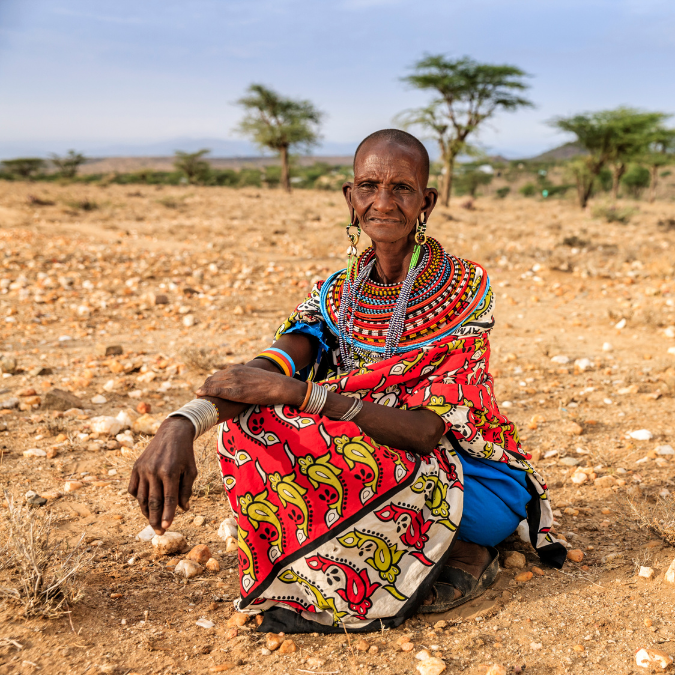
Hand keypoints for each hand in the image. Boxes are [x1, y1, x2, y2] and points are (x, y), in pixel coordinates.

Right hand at [128, 416, 196, 533]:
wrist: (172, 433)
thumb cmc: (185, 454)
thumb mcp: (191, 470)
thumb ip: (186, 490)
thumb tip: (183, 509)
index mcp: (170, 471)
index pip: (168, 499)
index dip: (167, 515)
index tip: (166, 528)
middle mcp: (154, 471)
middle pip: (153, 502)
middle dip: (155, 520)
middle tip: (158, 533)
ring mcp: (143, 469)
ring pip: (141, 498)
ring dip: (146, 512)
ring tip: (152, 521)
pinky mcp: (135, 467)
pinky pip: (133, 489)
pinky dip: (138, 498)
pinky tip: (145, 504)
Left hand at [195, 364, 304, 406]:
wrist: (277, 385)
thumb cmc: (268, 383)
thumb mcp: (254, 375)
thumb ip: (245, 377)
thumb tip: (243, 383)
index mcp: (237, 368)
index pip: (218, 374)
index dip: (210, 382)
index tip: (204, 388)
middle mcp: (233, 372)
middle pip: (213, 378)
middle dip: (204, 386)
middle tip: (198, 394)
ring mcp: (234, 381)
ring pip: (212, 383)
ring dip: (203, 389)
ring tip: (197, 396)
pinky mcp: (236, 391)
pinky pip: (217, 390)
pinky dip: (207, 392)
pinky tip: (200, 394)